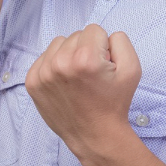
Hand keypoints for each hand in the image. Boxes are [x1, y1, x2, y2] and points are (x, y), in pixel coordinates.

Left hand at [25, 24, 141, 165]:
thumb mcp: (133, 69)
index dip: (104, 47)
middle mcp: (61, 63)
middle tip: (91, 75)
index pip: (95, 29)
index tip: (103, 67)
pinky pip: (44, 57)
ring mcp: (43, 73)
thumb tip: (103, 36)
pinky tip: (64, 82)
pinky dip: (55, 65)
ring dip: (69, 54)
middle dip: (87, 49)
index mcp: (86, 58)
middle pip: (76, 35)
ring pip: (59, 43)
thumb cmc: (114, 103)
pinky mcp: (32, 82)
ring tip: (77, 77)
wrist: (94, 135)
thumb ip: (121, 41)